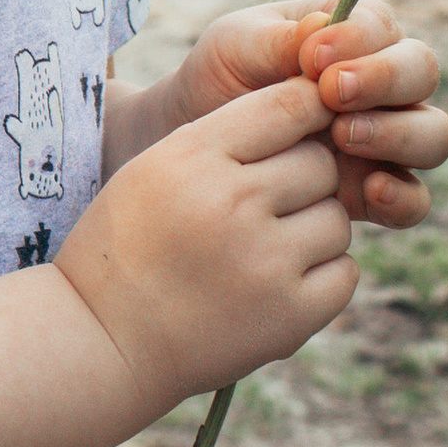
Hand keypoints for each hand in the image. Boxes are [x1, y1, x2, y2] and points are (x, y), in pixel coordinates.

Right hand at [59, 77, 354, 418]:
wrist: (103, 340)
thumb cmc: (128, 246)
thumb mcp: (152, 169)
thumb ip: (223, 137)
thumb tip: (313, 108)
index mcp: (192, 158)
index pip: (285, 106)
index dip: (307, 109)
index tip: (303, 125)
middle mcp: (232, 204)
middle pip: (320, 163)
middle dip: (303, 179)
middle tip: (267, 205)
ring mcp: (265, 263)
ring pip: (337, 219)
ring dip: (313, 230)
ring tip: (264, 249)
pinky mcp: (290, 316)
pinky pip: (344, 273)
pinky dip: (320, 276)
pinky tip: (277, 283)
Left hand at [167, 0, 447, 226]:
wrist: (195, 141)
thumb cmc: (220, 79)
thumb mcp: (234, 48)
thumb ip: (278, 39)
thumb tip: (323, 28)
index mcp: (353, 34)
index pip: (383, 26)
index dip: (359, 39)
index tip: (312, 58)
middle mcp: (383, 84)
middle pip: (422, 72)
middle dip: (386, 79)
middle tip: (333, 92)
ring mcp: (387, 139)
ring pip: (433, 134)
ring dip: (398, 132)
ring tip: (342, 134)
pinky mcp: (377, 192)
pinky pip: (415, 200)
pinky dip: (403, 196)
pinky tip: (370, 190)